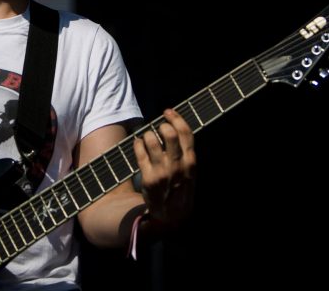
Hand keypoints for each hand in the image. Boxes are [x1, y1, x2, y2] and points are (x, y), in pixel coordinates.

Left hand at [133, 109, 195, 228]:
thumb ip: (185, 153)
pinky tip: (138, 143)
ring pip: (152, 141)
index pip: (185, 133)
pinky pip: (140, 153)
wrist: (172, 217)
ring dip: (147, 134)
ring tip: (147, 137)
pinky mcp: (149, 178)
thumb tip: (174, 127)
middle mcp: (178, 165)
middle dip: (161, 125)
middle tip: (157, 126)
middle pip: (169, 133)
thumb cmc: (180, 189)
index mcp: (191, 162)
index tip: (168, 111)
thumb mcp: (190, 172)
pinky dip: (137, 144)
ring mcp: (163, 172)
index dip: (176, 118)